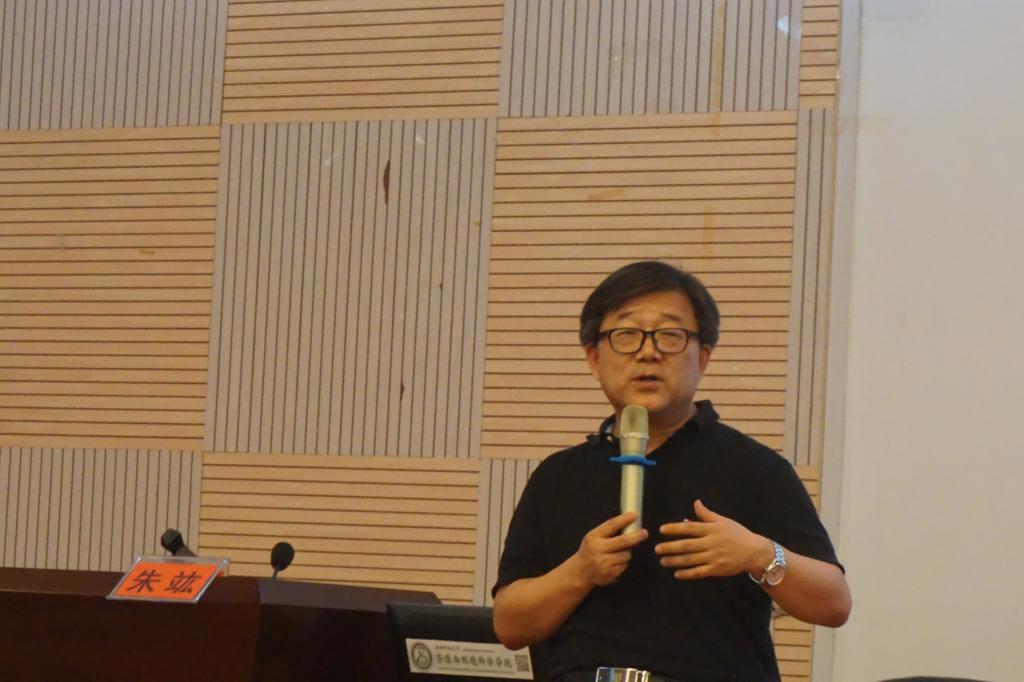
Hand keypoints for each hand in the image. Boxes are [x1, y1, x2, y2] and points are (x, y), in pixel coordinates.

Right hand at [571, 512, 647, 587]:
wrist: (580, 571)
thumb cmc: (591, 550)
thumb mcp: (594, 537)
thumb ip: (608, 532)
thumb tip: (629, 524)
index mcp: (594, 536)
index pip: (611, 525)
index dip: (624, 519)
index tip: (635, 515)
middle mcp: (598, 549)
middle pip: (622, 541)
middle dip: (636, 536)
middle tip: (644, 533)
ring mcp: (603, 563)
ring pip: (626, 555)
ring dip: (627, 552)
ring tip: (619, 553)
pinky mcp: (609, 574)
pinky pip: (624, 565)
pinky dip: (623, 562)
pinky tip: (615, 562)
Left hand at [655, 500, 772, 579]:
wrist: (755, 551)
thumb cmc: (738, 534)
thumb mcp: (723, 521)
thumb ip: (707, 514)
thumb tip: (695, 503)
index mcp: (711, 529)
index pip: (689, 528)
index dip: (674, 528)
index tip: (661, 530)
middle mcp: (711, 543)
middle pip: (687, 545)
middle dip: (670, 547)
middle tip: (657, 549)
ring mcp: (714, 557)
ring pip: (690, 559)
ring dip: (675, 561)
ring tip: (662, 561)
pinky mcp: (717, 569)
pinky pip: (699, 572)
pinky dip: (687, 574)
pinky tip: (677, 574)